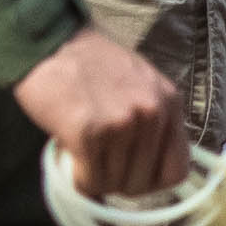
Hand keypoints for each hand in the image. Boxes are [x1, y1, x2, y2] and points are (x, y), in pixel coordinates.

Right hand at [17, 24, 190, 203]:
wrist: (48, 41)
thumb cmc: (89, 64)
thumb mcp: (139, 84)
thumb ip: (151, 122)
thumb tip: (147, 170)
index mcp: (169, 101)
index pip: (177, 170)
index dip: (152, 182)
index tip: (131, 176)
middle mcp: (152, 112)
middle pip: (141, 183)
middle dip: (116, 182)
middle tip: (97, 163)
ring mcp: (122, 123)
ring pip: (113, 184)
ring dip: (94, 177)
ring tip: (80, 152)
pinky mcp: (89, 132)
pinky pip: (89, 180)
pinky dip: (77, 179)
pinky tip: (69, 157)